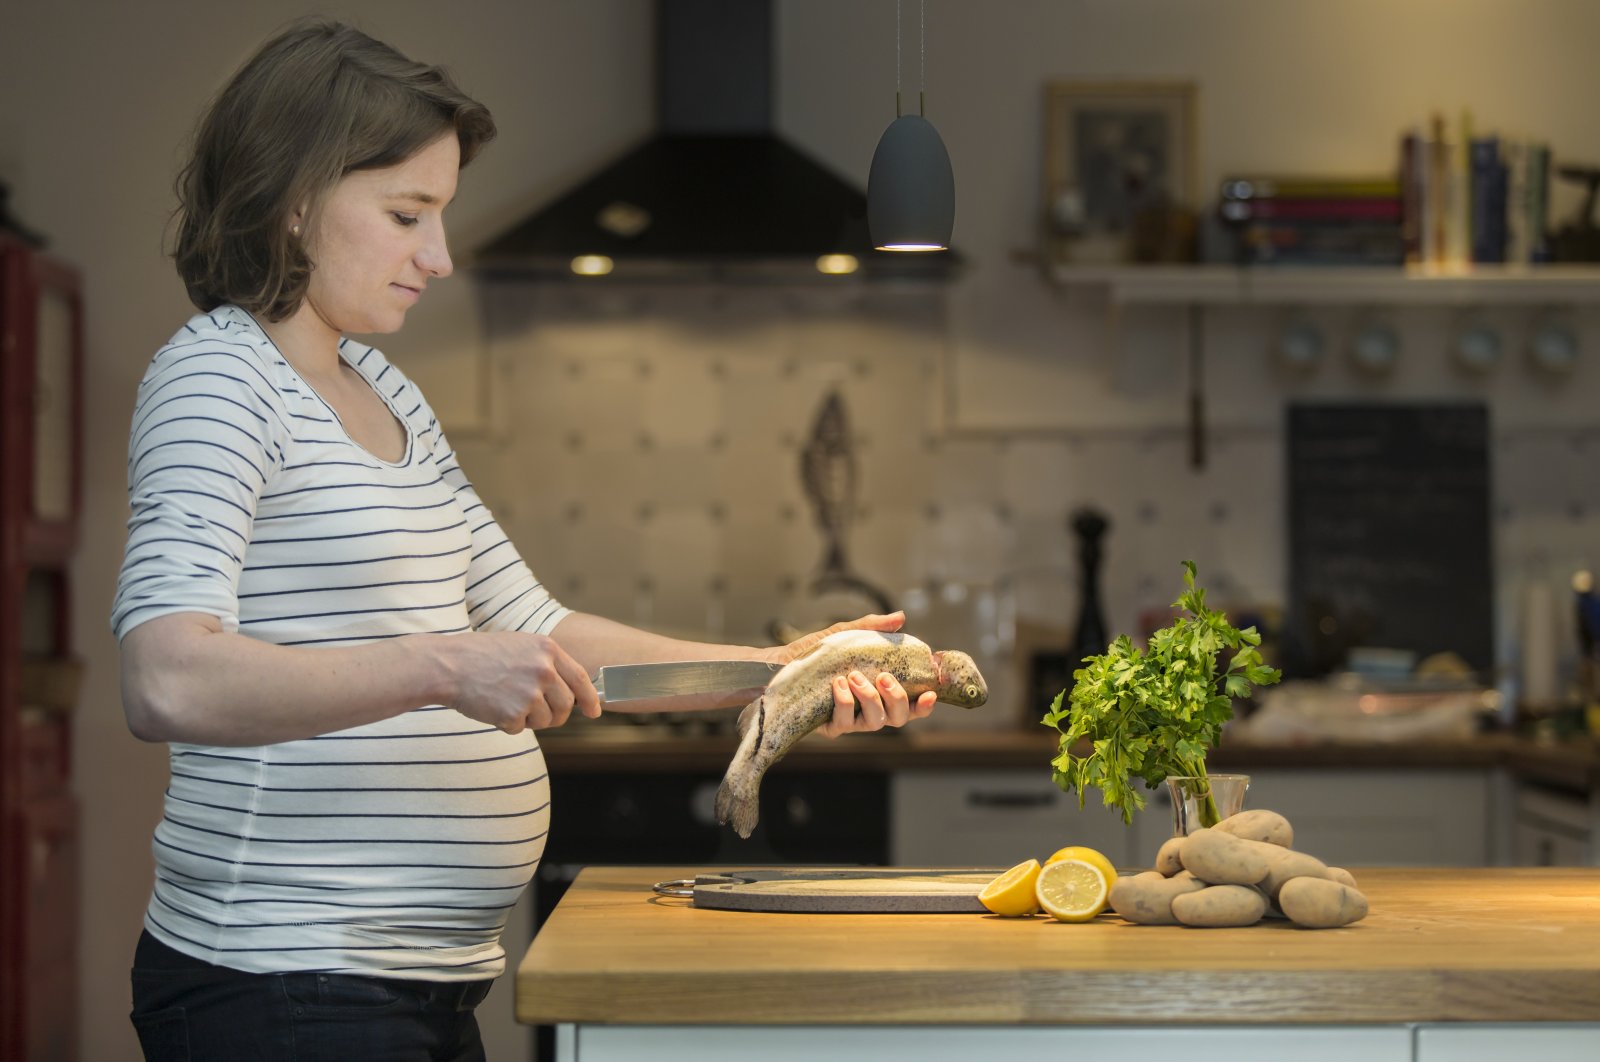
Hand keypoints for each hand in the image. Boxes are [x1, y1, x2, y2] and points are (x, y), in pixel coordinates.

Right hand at [438, 631, 601, 733]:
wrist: (448, 665)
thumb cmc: (481, 656)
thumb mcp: (521, 647)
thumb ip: (547, 664)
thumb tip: (571, 690)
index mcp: (547, 650)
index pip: (581, 679)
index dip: (590, 699)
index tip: (594, 711)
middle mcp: (543, 670)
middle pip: (566, 705)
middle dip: (556, 715)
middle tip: (536, 713)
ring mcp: (530, 692)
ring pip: (546, 720)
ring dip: (529, 719)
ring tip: (506, 701)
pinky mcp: (514, 713)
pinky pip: (521, 729)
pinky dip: (508, 724)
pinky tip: (493, 706)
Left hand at [775, 612, 937, 737]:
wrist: (778, 665)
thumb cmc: (813, 652)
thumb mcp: (843, 635)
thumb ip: (872, 628)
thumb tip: (901, 616)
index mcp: (877, 693)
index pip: (910, 706)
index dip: (924, 705)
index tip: (931, 693)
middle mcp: (867, 711)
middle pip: (898, 718)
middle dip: (898, 699)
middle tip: (884, 677)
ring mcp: (849, 721)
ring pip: (875, 723)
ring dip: (870, 698)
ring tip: (854, 676)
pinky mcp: (829, 727)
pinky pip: (846, 722)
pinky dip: (846, 702)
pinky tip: (837, 684)